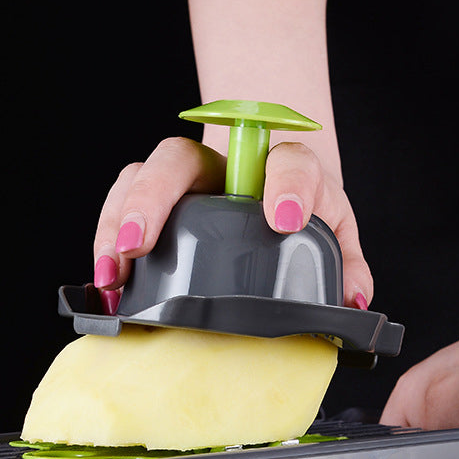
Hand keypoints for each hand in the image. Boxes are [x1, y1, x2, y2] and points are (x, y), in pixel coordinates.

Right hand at [92, 136, 373, 310]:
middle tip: (140, 243)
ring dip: (117, 222)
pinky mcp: (152, 204)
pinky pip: (118, 208)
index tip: (283, 221)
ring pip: (138, 177)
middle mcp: (223, 165)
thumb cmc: (302, 211)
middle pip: (179, 158)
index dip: (286, 185)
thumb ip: (348, 262)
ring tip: (114, 270)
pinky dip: (105, 242)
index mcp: (279, 167)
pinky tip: (108, 284)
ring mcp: (182, 182)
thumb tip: (352, 300)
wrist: (275, 191)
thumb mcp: (332, 233)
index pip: (287, 161)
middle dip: (154, 197)